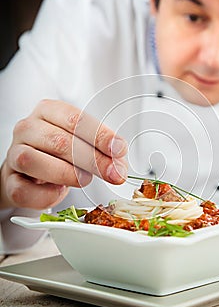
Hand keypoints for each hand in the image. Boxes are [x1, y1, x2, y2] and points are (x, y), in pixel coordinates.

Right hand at [0, 99, 127, 208]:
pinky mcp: (9, 180)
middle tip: (112, 174)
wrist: (30, 171)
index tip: (119, 150)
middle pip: (60, 141)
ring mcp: (15, 154)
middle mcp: (28, 128)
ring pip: (34, 161)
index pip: (76, 119)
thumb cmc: (58, 153)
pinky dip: (46, 195)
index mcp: (48, 111)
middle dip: (92, 160)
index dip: (100, 136)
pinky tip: (60, 192)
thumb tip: (119, 163)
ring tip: (85, 180)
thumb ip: (103, 150)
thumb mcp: (82, 143)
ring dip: (66, 174)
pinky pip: (24, 190)